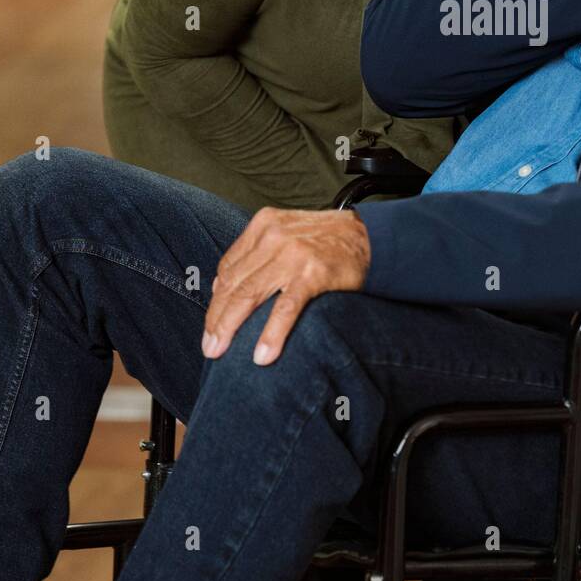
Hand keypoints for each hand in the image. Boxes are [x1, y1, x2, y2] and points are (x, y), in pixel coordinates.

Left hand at [203, 208, 369, 364]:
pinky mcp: (313, 274)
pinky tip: (262, 355)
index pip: (228, 267)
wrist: (371, 237)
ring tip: (219, 351)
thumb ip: (256, 253)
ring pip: (249, 296)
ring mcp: (293, 255)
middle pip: (233, 284)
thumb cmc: (327, 241)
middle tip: (209, 347)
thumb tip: (220, 285)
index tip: (212, 323)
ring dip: (230, 327)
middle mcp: (274, 236)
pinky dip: (271, 334)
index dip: (216, 299)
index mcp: (264, 225)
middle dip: (216, 319)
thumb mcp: (287, 233)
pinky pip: (285, 308)